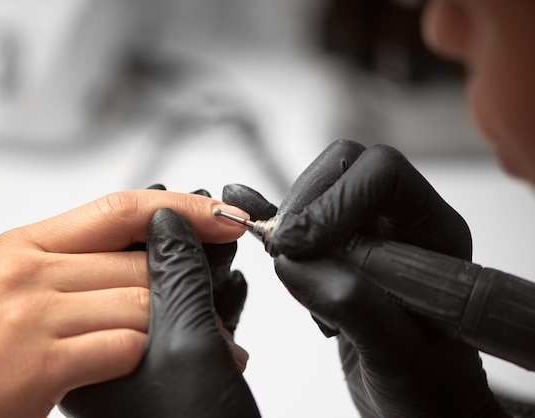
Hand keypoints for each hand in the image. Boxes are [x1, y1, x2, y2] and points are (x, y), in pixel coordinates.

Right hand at [0, 190, 247, 417]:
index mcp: (25, 244)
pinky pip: (125, 346)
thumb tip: (152, 247)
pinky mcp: (39, 363)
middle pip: (139, 263)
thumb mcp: (18, 289)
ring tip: (199, 347)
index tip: (224, 216)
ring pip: (140, 303)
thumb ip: (78, 264)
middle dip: (183, 290)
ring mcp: (31, 314)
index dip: (181, 209)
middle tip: (213, 307)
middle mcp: (26, 270)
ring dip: (178, 329)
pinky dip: (149, 359)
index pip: (120, 208)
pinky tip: (156, 372)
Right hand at [224, 140, 507, 416]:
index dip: (337, 199)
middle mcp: (398, 223)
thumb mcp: (401, 352)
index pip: (383, 174)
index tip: (302, 245)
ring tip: (289, 268)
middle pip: (344, 167)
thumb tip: (293, 262)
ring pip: (314, 191)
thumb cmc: (430, 386)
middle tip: (283, 249)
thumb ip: (352, 302)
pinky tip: (246, 216)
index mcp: (432, 230)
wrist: (416, 405)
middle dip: (305, 203)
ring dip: (288, 224)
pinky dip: (268, 220)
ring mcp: (364, 236)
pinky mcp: (333, 254)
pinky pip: (296, 222)